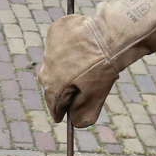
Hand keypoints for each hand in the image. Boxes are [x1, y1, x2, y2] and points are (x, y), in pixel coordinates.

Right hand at [38, 13, 118, 127]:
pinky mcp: (54, 31)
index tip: (63, 116)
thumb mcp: (96, 95)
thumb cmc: (103, 66)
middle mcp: (45, 68)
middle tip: (78, 86)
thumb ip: (84, 113)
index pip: (53, 105)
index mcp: (53, 87)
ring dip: (65, 65)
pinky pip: (57, 43)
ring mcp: (48, 49)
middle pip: (52, 83)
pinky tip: (80, 45)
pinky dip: (66, 46)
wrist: (110, 33)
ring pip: (54, 62)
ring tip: (84, 62)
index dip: (60, 112)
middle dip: (63, 87)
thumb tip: (76, 124)